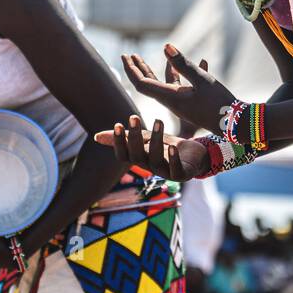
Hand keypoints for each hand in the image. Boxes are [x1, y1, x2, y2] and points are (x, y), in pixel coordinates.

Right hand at [93, 114, 210, 180]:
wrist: (197, 156)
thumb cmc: (168, 147)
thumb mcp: (147, 139)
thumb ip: (127, 137)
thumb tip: (96, 136)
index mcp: (140, 159)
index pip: (123, 155)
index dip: (119, 142)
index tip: (118, 124)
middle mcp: (150, 167)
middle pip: (137, 156)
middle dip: (134, 138)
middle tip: (133, 117)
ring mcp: (166, 172)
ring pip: (156, 160)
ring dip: (156, 140)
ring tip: (159, 120)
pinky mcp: (182, 174)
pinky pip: (176, 169)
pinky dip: (173, 158)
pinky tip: (173, 147)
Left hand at [120, 46, 232, 134]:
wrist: (237, 125)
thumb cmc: (220, 103)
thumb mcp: (202, 80)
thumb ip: (183, 64)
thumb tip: (165, 46)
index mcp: (171, 98)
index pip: (142, 84)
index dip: (132, 69)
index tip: (126, 55)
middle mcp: (172, 101)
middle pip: (147, 85)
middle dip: (137, 69)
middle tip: (128, 55)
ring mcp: (181, 103)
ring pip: (160, 85)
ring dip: (151, 70)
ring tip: (142, 58)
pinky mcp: (190, 103)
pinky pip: (176, 86)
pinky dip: (174, 73)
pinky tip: (182, 60)